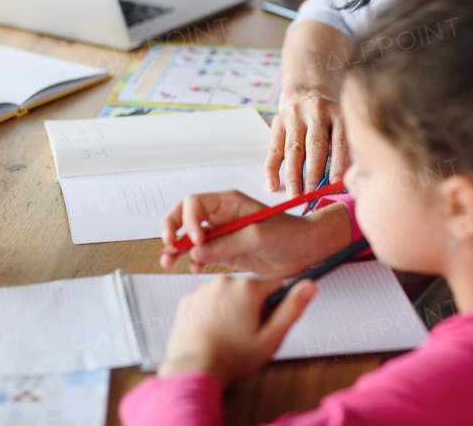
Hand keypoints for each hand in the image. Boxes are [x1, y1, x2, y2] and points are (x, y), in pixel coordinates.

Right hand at [159, 190, 351, 275]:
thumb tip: (197, 252)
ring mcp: (221, 234)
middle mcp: (221, 216)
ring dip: (176, 248)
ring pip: (189, 238)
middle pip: (184, 216)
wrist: (304, 251)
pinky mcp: (224, 252)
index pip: (195, 203)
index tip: (195, 239)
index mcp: (229, 202)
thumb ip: (227, 244)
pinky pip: (200, 255)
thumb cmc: (288, 233)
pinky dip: (192, 262)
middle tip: (168, 245)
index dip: (188, 220)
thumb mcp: (258, 236)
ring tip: (168, 262)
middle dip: (171, 229)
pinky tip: (194, 270)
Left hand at [159, 276, 315, 384]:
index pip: (275, 286)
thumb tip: (310, 285)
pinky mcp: (188, 300)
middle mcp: (225, 281)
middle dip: (252, 308)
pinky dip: (212, 313)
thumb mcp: (271, 338)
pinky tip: (212, 332)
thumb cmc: (234, 358)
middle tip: (246, 335)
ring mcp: (204, 289)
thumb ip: (292, 309)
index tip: (265, 325)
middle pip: (251, 290)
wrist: (194, 369)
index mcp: (248, 288)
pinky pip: (208, 301)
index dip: (274, 308)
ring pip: (229, 295)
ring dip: (231, 309)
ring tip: (227, 336)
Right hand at [265, 94, 346, 196]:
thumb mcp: (341, 128)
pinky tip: (271, 184)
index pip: (339, 143)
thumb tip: (342, 184)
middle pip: (315, 146)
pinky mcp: (279, 121)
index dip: (338, 165)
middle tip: (311, 195)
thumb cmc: (329, 123)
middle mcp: (317, 113)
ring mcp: (296, 116)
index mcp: (338, 116)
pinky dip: (271, 168)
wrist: (307, 96)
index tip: (336, 186)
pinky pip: (274, 148)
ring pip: (294, 148)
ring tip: (294, 194)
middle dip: (313, 173)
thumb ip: (343, 151)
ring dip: (293, 174)